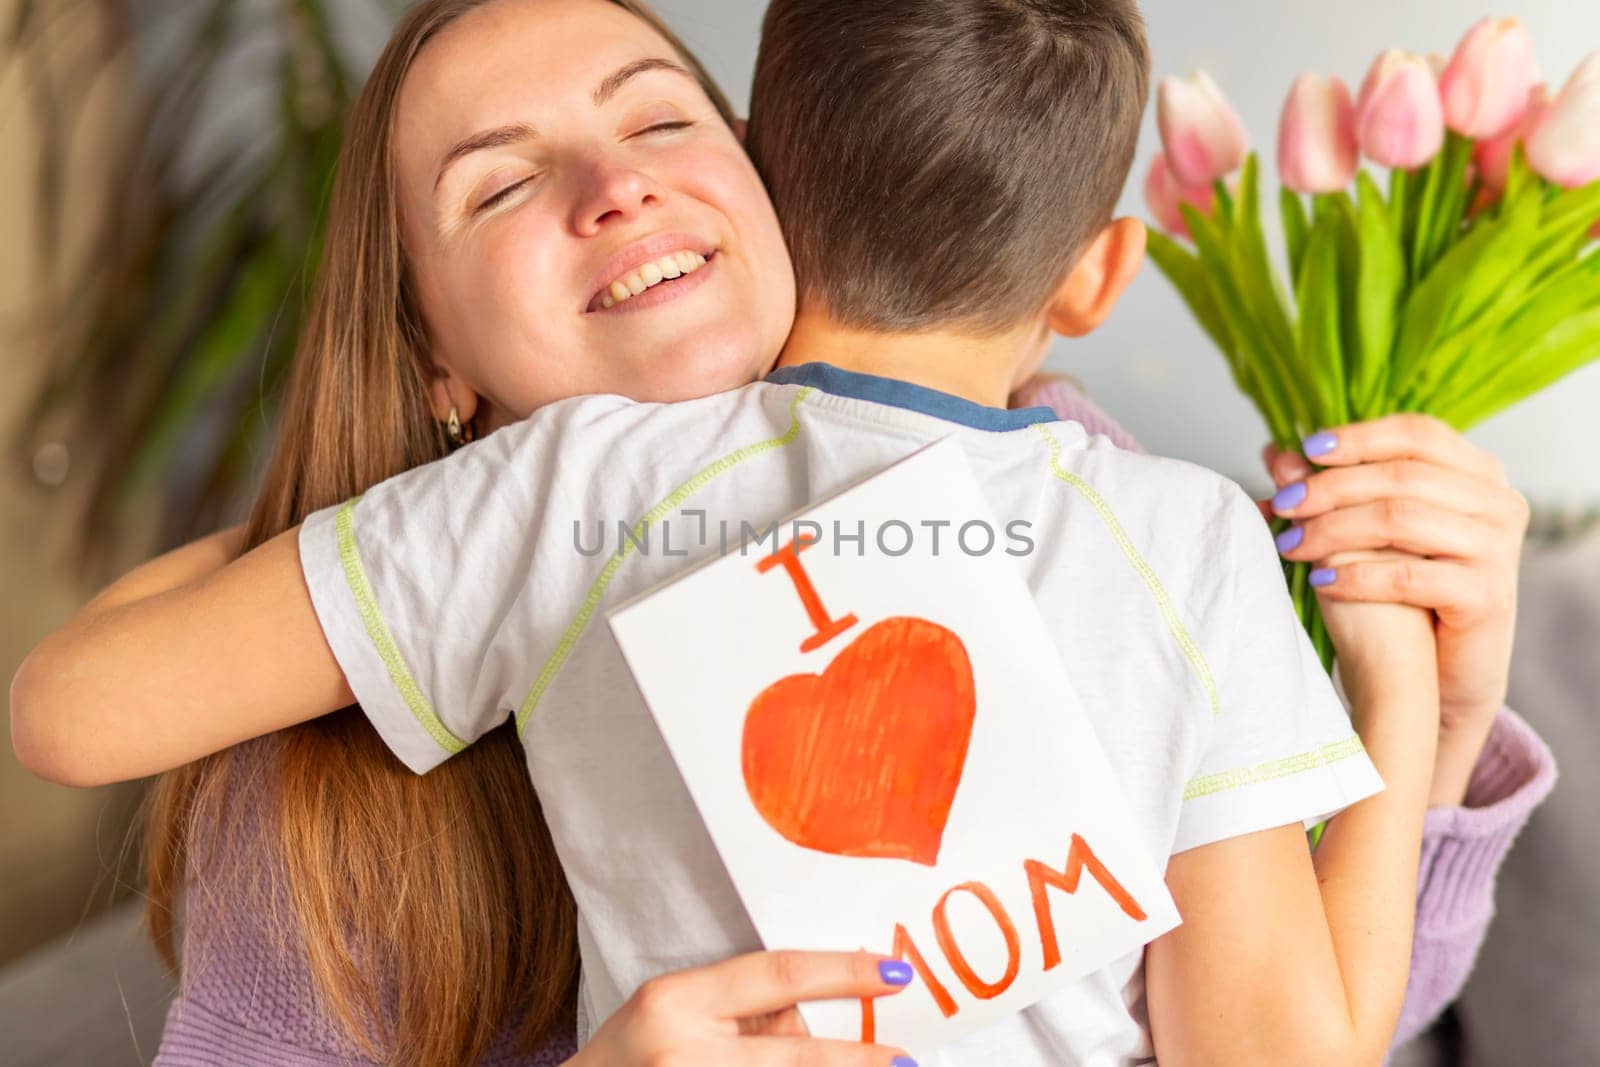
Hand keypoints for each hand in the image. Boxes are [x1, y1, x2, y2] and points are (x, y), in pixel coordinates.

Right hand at [570, 950, 916, 1066]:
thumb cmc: (623, 1061)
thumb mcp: (668, 1013)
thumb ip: (737, 1010)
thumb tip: (815, 1019)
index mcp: (674, 1001)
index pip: (777, 975)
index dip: (843, 973)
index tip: (894, 974)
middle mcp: (681, 1052)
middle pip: (794, 1053)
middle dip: (857, 1061)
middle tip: (905, 1060)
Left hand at [1258, 414, 1528, 739]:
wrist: (1443, 674)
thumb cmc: (1407, 595)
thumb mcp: (1371, 534)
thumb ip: (1332, 489)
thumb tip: (1273, 454)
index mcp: (1479, 473)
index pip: (1418, 434)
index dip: (1360, 437)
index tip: (1306, 450)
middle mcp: (1498, 503)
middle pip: (1402, 475)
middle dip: (1331, 487)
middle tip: (1283, 502)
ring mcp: (1497, 548)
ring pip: (1400, 518)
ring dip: (1333, 529)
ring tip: (1290, 543)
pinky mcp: (1486, 595)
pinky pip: (1408, 575)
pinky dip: (1355, 576)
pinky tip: (1319, 582)